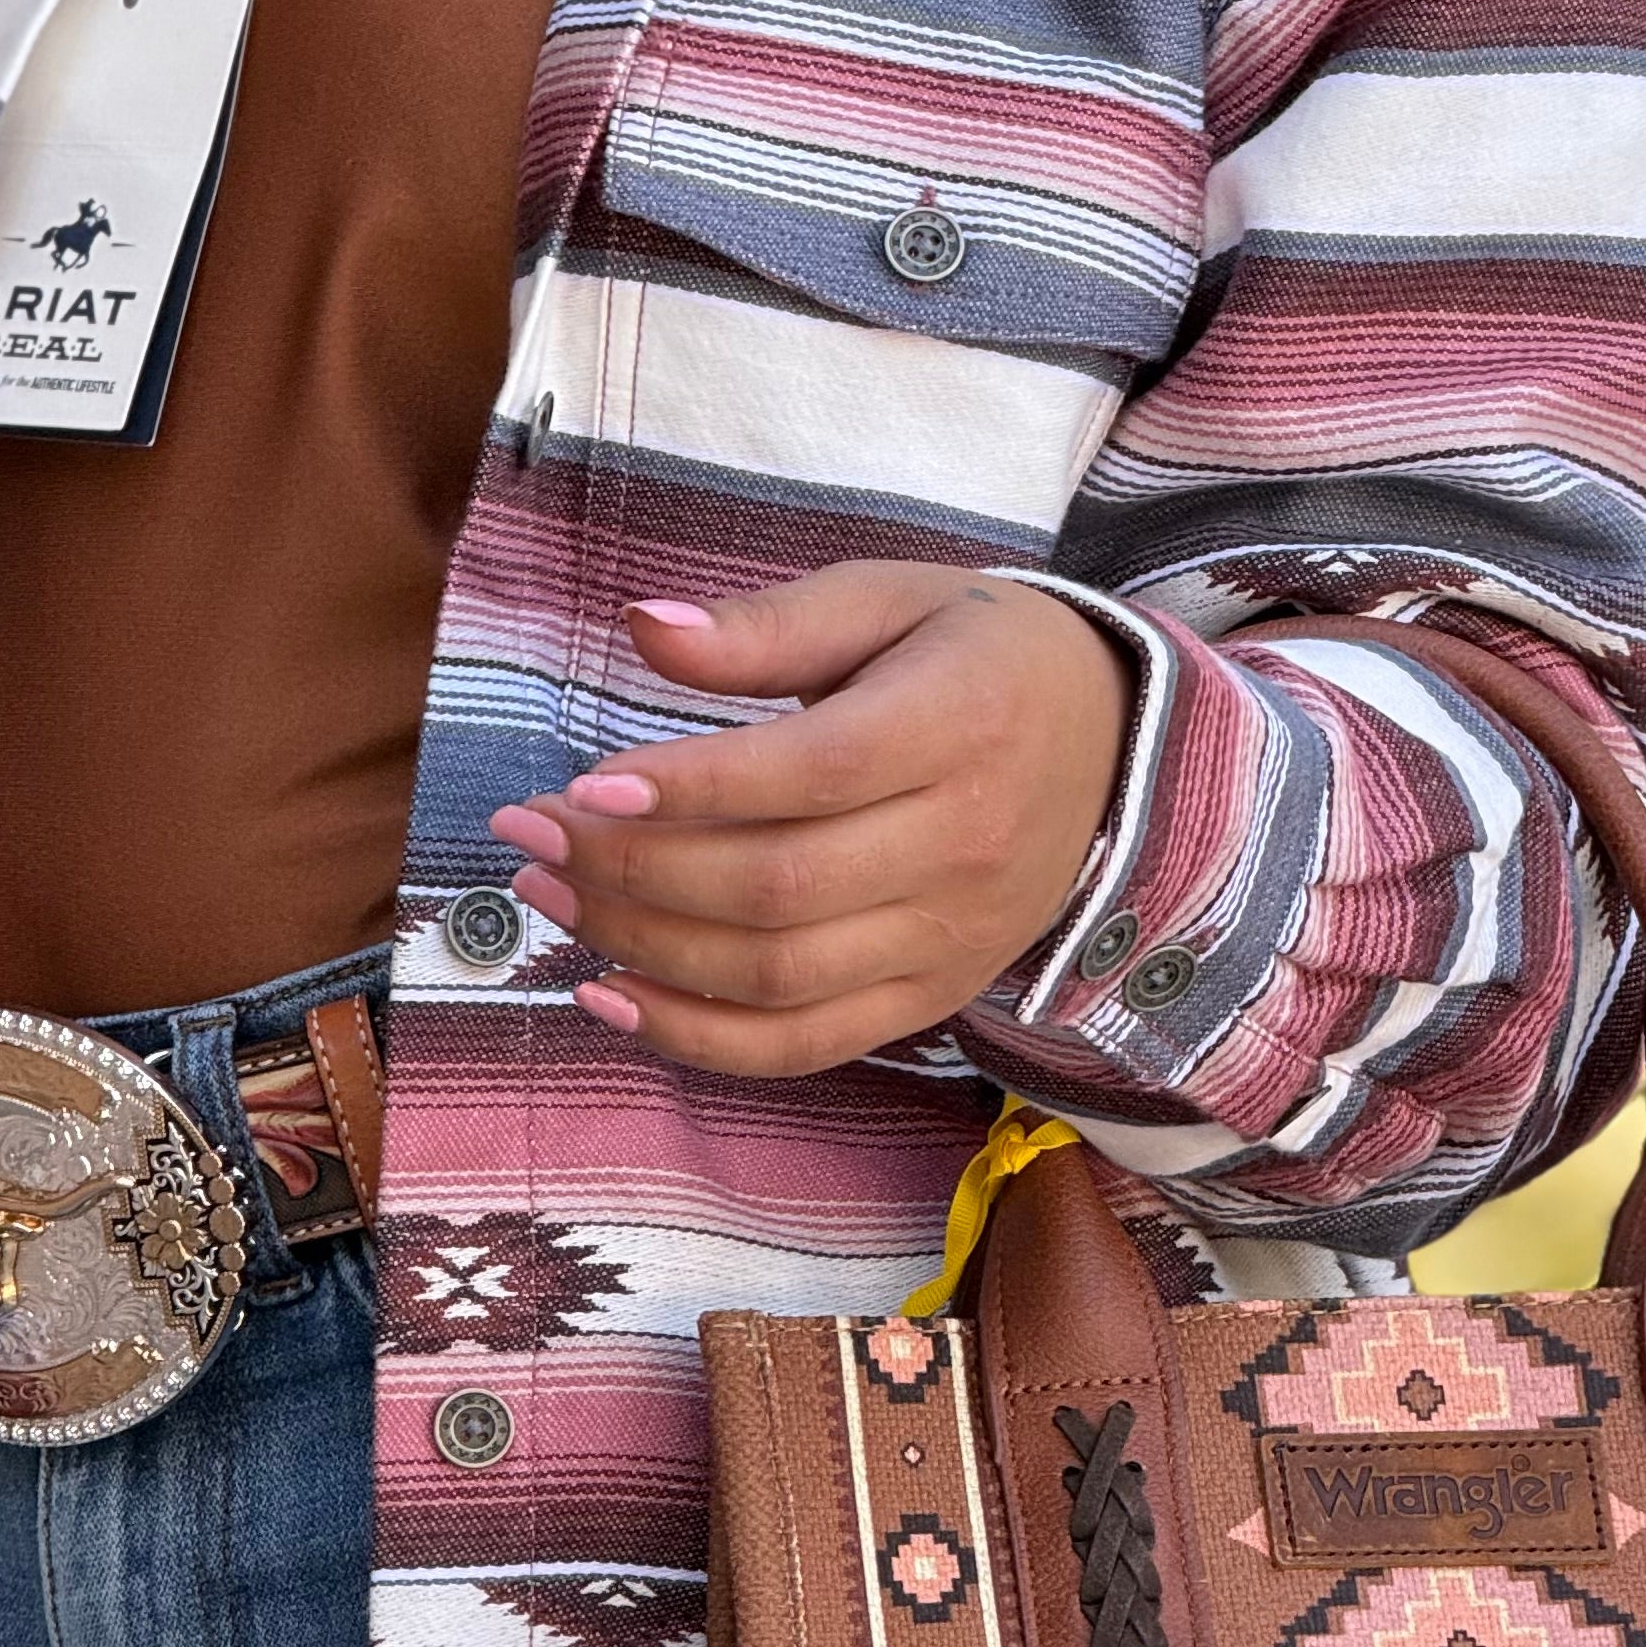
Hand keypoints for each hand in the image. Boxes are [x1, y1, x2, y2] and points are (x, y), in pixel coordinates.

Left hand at [485, 562, 1132, 1074]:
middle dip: (634, 871)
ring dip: (644, 947)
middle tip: (532, 834)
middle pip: (779, 888)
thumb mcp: (890, 601)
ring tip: (551, 898)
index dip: (690, 791)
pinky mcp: (931, 996)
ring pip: (779, 973)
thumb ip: (769, 625)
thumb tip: (640, 630)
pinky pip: (806, 1044)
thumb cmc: (977, 659)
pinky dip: (699, 1038)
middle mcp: (966, 845)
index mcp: (962, 725)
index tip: (584, 786)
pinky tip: (607, 997)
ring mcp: (950, 937)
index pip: (812, 776)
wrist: (1113, 753)